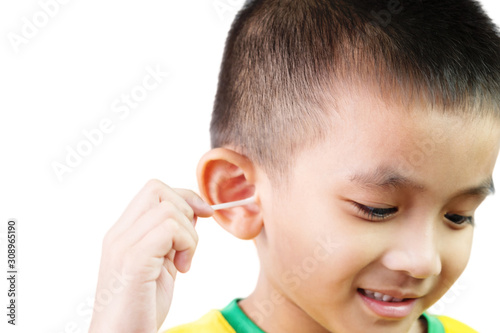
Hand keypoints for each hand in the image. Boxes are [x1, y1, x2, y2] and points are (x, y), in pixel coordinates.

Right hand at [89, 179, 213, 332]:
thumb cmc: (141, 308)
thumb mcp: (161, 264)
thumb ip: (171, 238)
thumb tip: (196, 212)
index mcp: (123, 233)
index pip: (153, 190)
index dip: (184, 196)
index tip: (204, 214)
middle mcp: (119, 234)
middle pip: (157, 189)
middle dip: (186, 209)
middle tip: (187, 244)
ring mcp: (123, 245)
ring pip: (169, 209)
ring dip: (188, 235)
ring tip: (182, 262)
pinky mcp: (133, 260)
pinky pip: (169, 228)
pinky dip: (186, 245)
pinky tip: (181, 268)